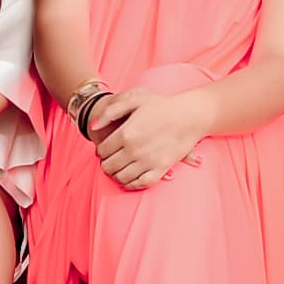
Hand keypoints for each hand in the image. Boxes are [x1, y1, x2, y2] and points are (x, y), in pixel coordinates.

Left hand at [85, 88, 206, 189]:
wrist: (190, 114)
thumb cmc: (162, 105)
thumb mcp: (135, 99)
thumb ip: (111, 111)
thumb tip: (93, 126)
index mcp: (126, 132)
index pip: (102, 151)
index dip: (101, 151)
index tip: (105, 150)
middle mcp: (134, 149)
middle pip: (109, 166)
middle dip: (106, 164)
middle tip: (110, 160)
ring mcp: (148, 161)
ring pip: (122, 177)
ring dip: (117, 175)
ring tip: (119, 169)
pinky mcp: (161, 168)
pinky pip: (140, 183)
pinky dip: (132, 184)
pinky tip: (130, 178)